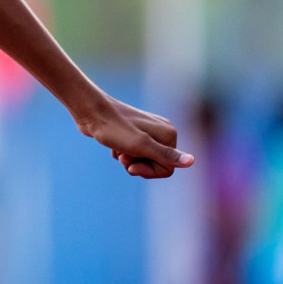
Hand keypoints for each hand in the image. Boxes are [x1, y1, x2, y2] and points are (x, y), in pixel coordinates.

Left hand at [74, 96, 193, 178]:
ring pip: (143, 160)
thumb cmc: (113, 129)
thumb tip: (192, 162)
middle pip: (156, 165)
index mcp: (169, 135)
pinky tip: (113, 146)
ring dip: (128, 160)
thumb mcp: (140, 146)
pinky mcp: (134, 133)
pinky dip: (122, 153)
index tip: (132, 167)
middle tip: (123, 157)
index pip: (168, 168)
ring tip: (117, 150)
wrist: (90, 111)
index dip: (149, 172)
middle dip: (138, 165)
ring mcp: (148, 132)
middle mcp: (162, 132)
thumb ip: (165, 155)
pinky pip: (133, 153)